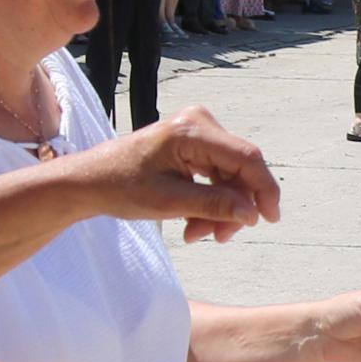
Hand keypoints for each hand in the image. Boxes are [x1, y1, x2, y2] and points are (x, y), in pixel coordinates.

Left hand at [69, 108, 278, 241]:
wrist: (90, 180)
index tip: (270, 220)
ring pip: (231, 177)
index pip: (247, 158)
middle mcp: (200, 123)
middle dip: (234, 207)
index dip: (264, 190)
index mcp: (193, 130)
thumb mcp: (168, 202)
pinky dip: (211, 201)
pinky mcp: (194, 144)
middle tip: (218, 238)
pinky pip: (217, 175)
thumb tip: (252, 214)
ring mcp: (198, 132)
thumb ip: (214, 206)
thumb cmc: (120, 186)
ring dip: (221, 209)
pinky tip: (194, 223)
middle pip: (241, 169)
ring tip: (197, 234)